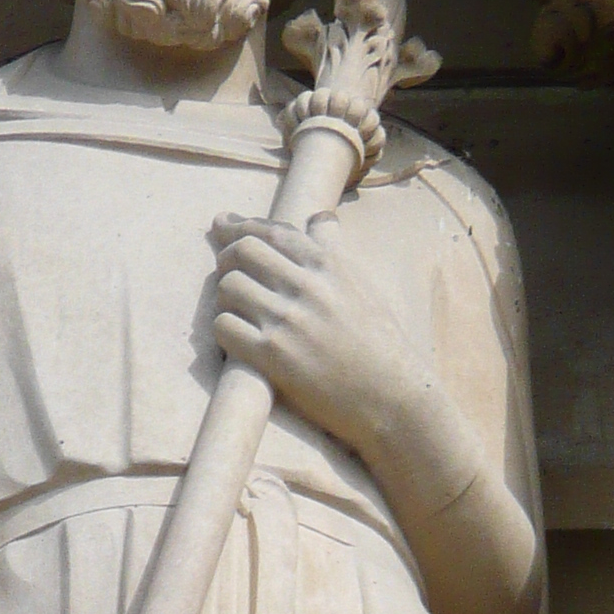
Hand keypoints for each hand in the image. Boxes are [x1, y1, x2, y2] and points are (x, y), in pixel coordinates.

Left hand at [211, 212, 421, 464]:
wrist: (391, 396)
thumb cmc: (379, 343)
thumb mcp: (361, 286)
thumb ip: (333, 252)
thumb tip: (321, 218)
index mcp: (328, 265)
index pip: (272, 231)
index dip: (240, 227)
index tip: (221, 226)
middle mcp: (307, 287)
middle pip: (242, 251)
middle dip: (227, 261)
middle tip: (228, 277)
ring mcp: (288, 320)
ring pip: (227, 287)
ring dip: (224, 299)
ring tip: (237, 313)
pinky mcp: (273, 356)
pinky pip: (224, 326)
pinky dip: (224, 331)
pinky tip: (237, 340)